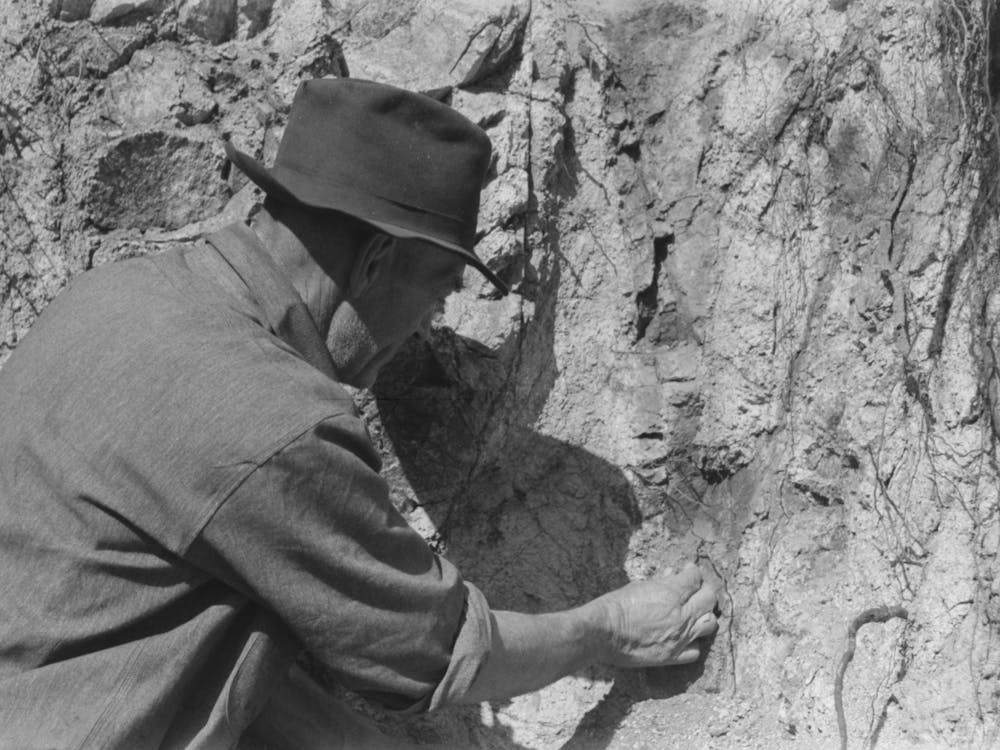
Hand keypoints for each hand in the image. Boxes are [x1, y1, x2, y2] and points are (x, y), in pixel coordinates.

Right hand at [592, 562, 718, 666]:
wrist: (603, 632)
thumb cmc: (617, 606)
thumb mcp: (639, 586)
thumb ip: (661, 582)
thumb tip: (672, 575)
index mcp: (672, 593)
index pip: (695, 578)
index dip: (693, 572)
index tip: (688, 571)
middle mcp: (681, 615)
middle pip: (709, 599)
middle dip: (704, 590)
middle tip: (696, 589)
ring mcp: (679, 637)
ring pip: (710, 624)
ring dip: (705, 615)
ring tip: (695, 613)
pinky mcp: (672, 656)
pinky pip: (695, 650)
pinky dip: (693, 642)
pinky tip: (685, 637)